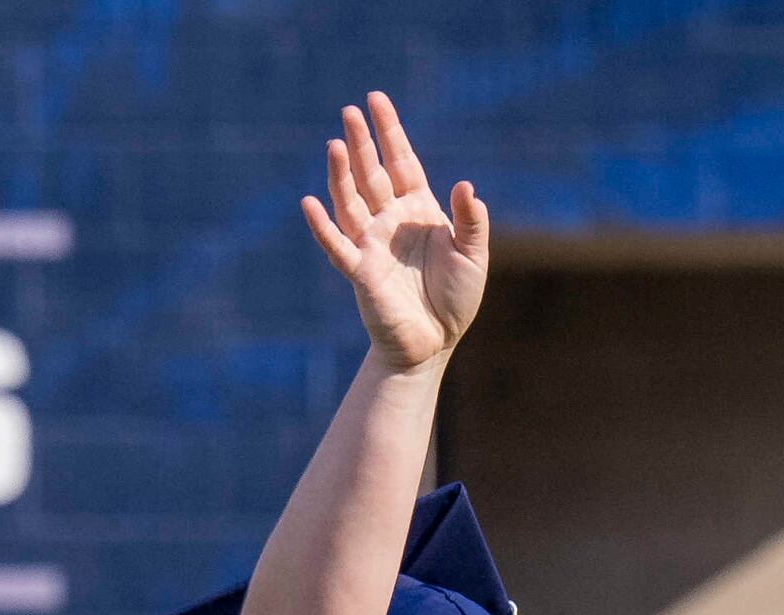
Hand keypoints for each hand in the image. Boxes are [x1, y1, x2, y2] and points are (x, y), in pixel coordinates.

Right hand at [302, 92, 489, 375]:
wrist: (434, 344)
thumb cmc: (455, 299)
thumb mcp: (473, 255)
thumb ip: (471, 221)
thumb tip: (466, 186)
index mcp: (417, 209)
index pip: (401, 161)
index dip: (389, 132)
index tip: (376, 100)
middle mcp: (390, 221)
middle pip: (372, 173)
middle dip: (362, 143)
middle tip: (350, 110)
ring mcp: (371, 244)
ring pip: (351, 201)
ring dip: (342, 174)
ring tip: (335, 143)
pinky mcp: (360, 272)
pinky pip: (337, 245)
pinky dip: (322, 226)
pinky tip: (310, 202)